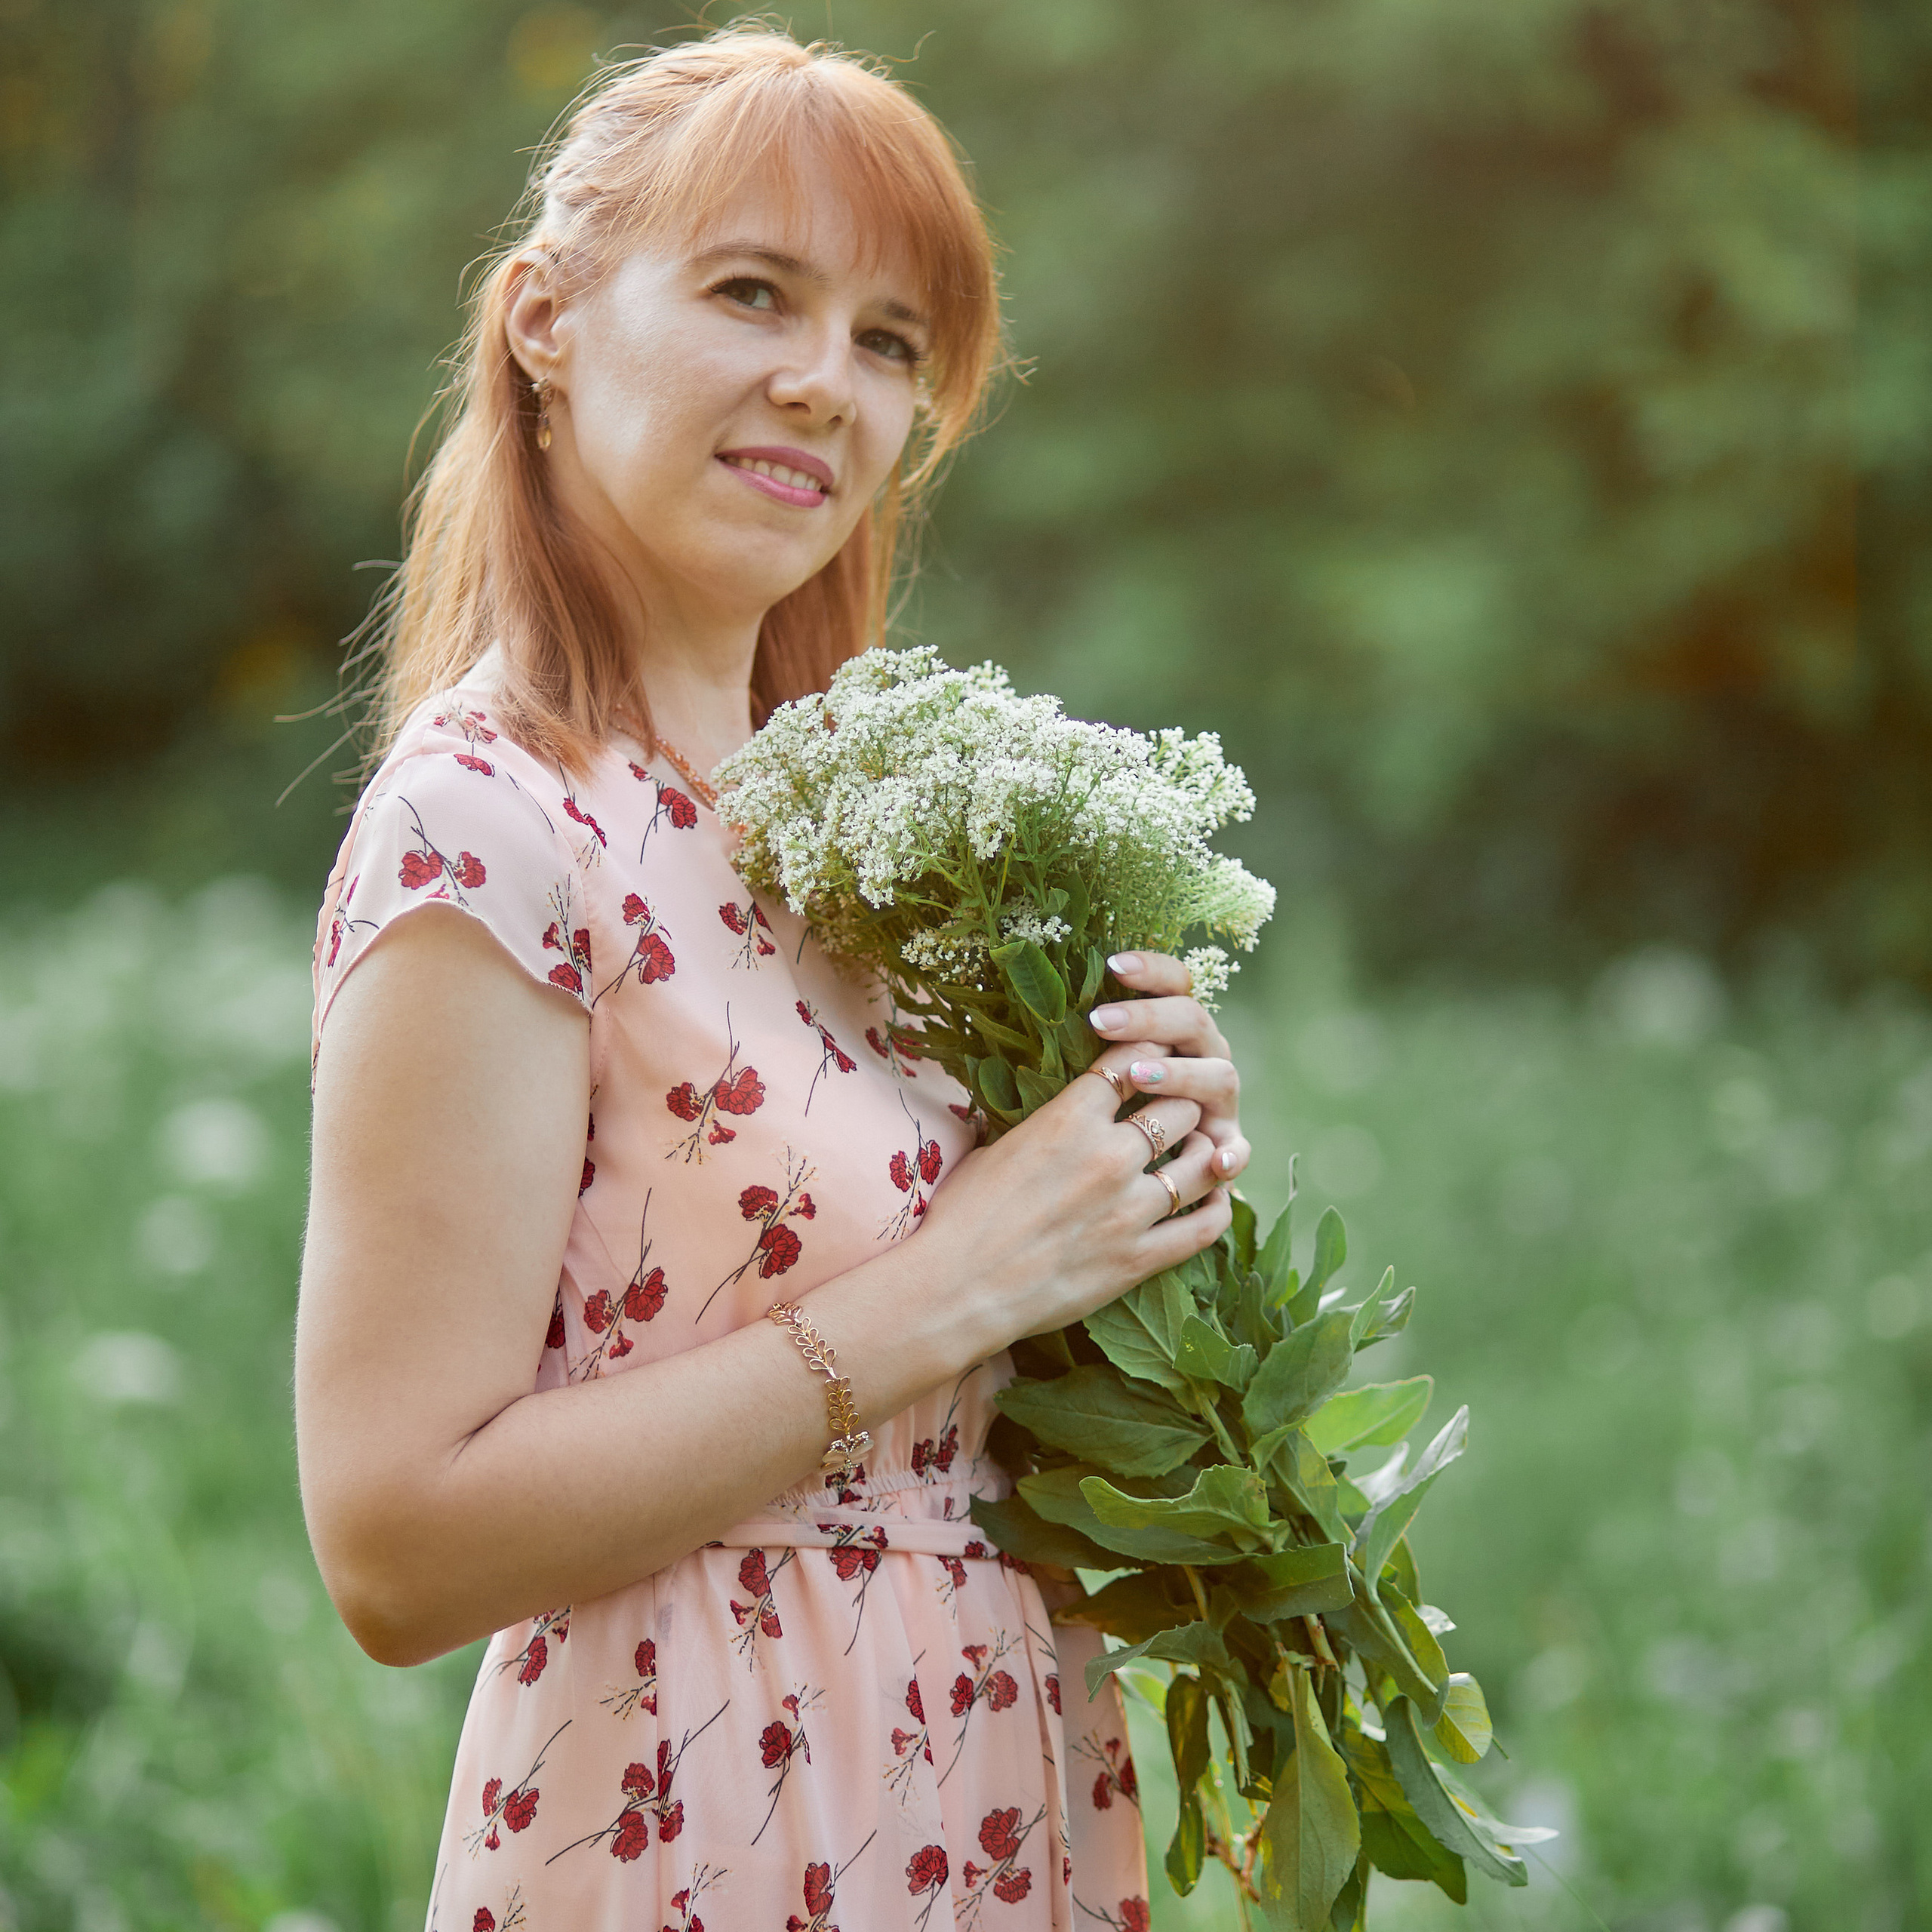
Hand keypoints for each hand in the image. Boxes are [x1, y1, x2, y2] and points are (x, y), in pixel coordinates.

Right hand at [909, 1040, 1233, 1348]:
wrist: (957, 1290)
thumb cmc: (963, 1216)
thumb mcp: (996, 1148)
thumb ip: (1044, 1124)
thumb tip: (1062, 1109)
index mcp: (1069, 1119)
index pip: (1132, 1061)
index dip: (1148, 1053)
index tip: (1153, 1056)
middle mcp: (1109, 1157)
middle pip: (1180, 1106)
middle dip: (1181, 1102)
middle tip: (1176, 1110)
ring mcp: (1129, 1209)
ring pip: (1203, 1161)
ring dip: (1205, 1151)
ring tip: (1198, 1150)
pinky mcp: (1139, 1259)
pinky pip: (1203, 1227)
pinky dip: (1218, 1207)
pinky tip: (1216, 1197)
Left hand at [1087, 950, 1249, 1183]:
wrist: (1127, 1163)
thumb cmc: (1100, 1105)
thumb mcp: (1095, 1065)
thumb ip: (1091, 1035)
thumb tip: (1049, 1002)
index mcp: (1178, 1027)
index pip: (1176, 983)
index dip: (1151, 971)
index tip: (1113, 966)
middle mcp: (1205, 1055)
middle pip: (1194, 1021)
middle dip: (1148, 1018)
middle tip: (1100, 1022)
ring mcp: (1219, 1100)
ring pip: (1220, 1076)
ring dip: (1182, 1074)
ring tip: (1139, 1077)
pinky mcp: (1227, 1144)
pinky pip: (1238, 1148)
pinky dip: (1233, 1153)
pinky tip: (1217, 1162)